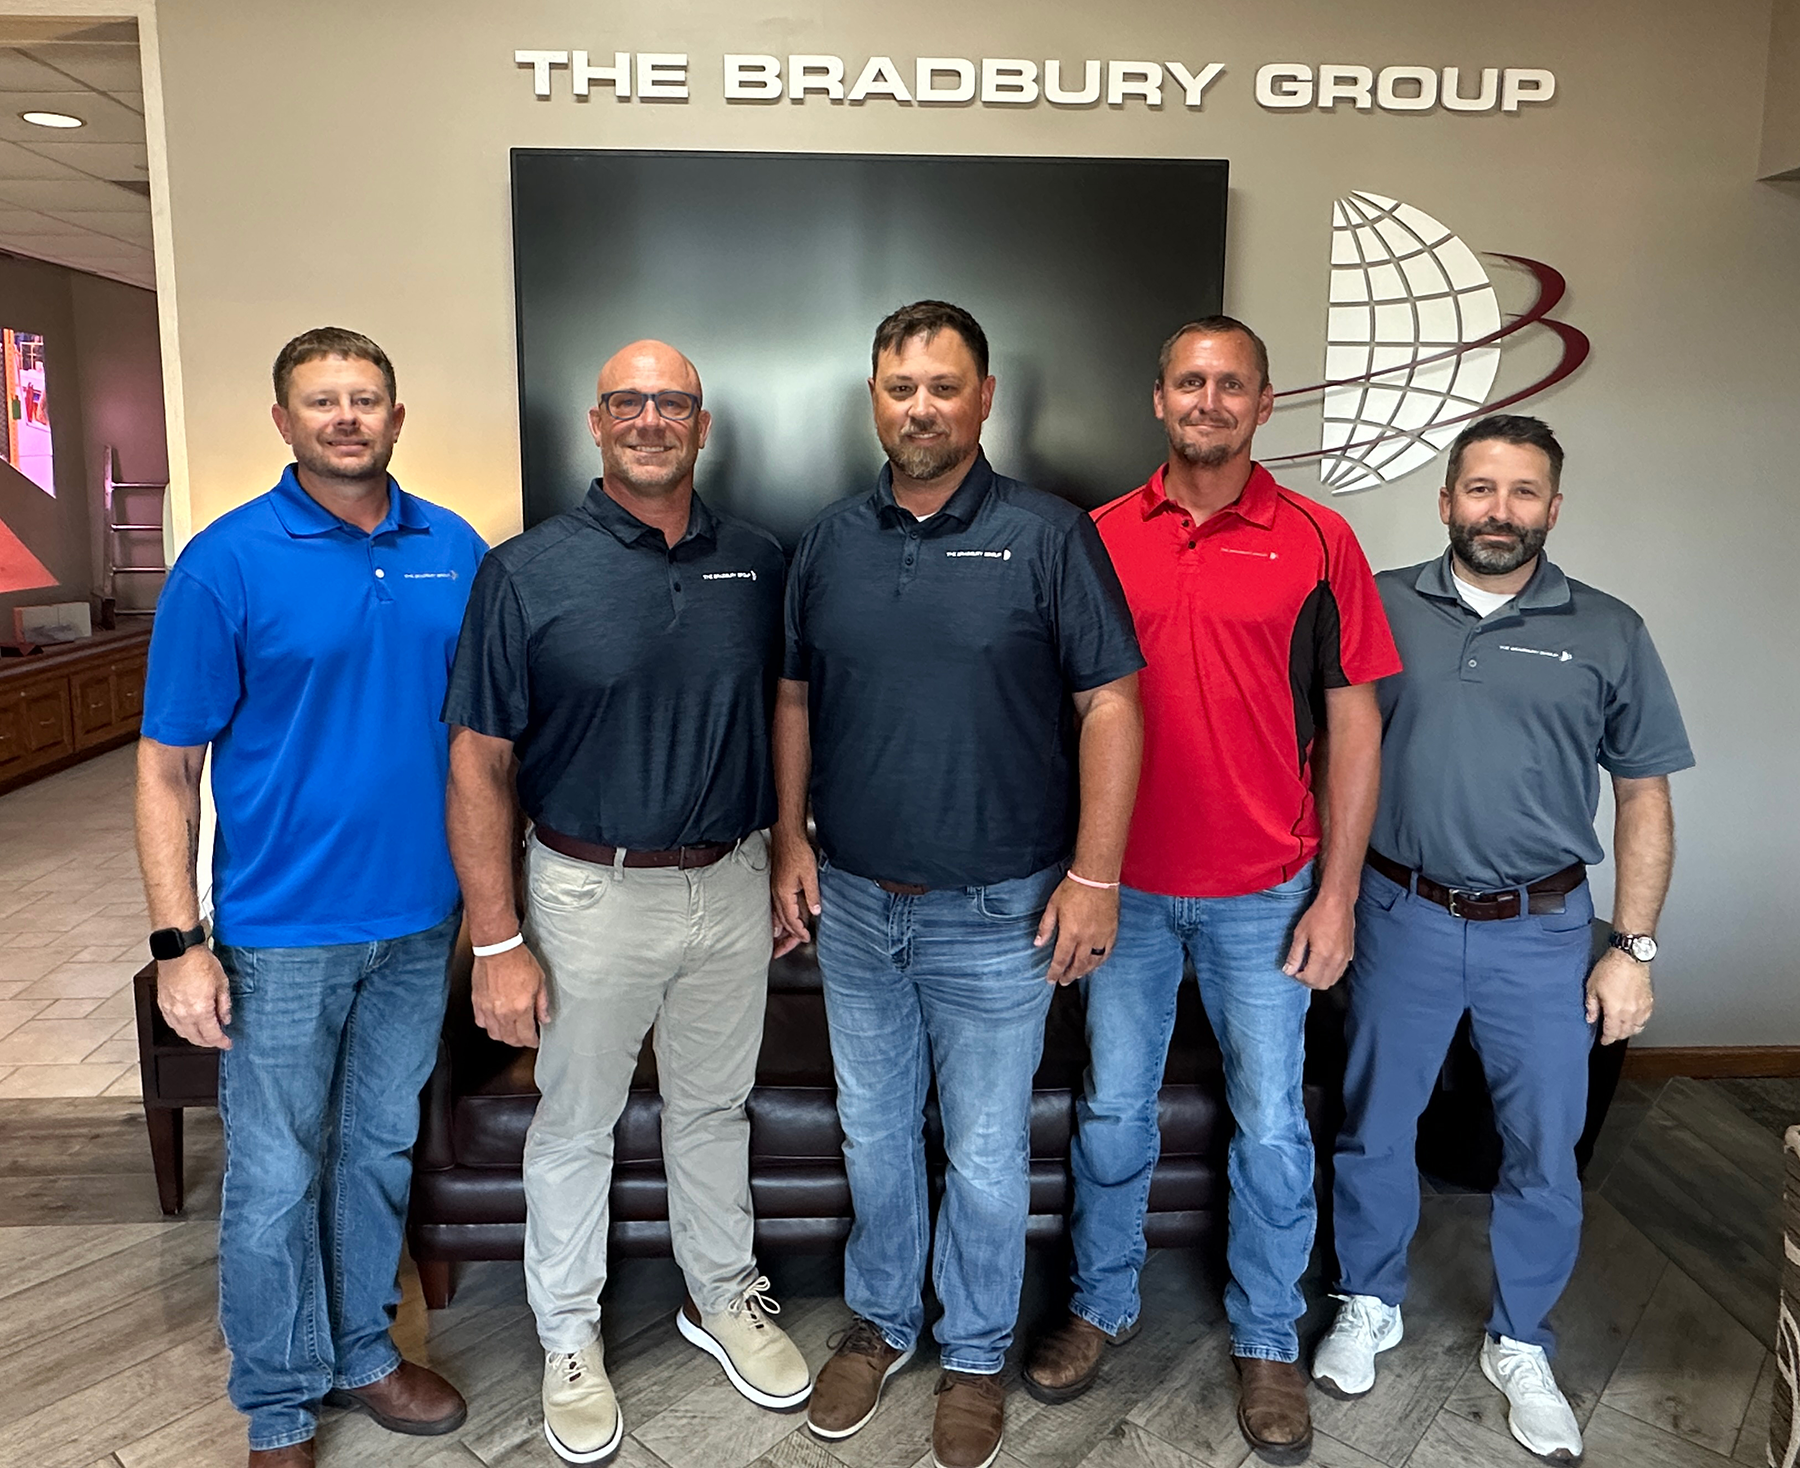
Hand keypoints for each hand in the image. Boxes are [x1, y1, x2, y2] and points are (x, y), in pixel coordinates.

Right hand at [157, 946, 231, 1048]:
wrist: (179, 951)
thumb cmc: (199, 961)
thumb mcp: (221, 982)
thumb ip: (224, 1004)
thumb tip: (225, 1018)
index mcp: (200, 1009)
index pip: (212, 1035)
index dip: (221, 1042)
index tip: (227, 1043)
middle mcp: (183, 1013)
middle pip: (196, 1038)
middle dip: (209, 1042)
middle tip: (218, 1040)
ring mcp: (171, 1010)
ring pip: (183, 1033)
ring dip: (195, 1037)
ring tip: (205, 1035)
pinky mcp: (163, 1004)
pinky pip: (172, 1024)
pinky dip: (182, 1029)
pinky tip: (189, 1026)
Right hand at [473, 942, 549, 1048]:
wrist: (497, 948)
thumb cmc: (518, 960)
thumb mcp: (539, 981)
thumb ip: (542, 1003)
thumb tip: (544, 1018)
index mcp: (521, 1008)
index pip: (526, 1036)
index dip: (532, 1041)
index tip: (535, 1040)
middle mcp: (503, 1012)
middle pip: (510, 1039)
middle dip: (519, 1041)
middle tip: (525, 1037)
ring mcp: (488, 1009)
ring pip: (495, 1034)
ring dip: (504, 1036)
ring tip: (511, 1031)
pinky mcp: (477, 1003)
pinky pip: (481, 1023)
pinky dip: (489, 1026)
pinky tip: (496, 1021)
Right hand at [772, 832, 819, 950]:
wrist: (786, 836)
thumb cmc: (797, 852)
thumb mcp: (810, 875)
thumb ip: (812, 895)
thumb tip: (815, 912)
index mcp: (785, 893)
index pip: (792, 920)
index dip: (799, 931)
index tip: (805, 939)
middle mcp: (777, 894)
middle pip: (781, 921)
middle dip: (785, 937)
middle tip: (784, 950)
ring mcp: (774, 889)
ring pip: (776, 915)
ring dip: (779, 929)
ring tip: (777, 942)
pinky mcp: (775, 884)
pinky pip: (774, 907)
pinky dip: (776, 918)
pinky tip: (776, 922)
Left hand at [1035, 879, 1118, 985]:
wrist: (1097, 877)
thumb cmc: (1073, 889)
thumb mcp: (1053, 906)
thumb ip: (1046, 927)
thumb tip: (1038, 943)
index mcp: (1071, 933)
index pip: (1061, 959)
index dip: (1055, 972)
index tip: (1050, 980)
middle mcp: (1087, 939)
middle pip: (1078, 965)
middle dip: (1069, 975)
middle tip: (1063, 981)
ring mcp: (1101, 936)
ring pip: (1093, 962)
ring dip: (1084, 971)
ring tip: (1077, 975)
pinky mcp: (1112, 931)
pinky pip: (1107, 952)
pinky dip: (1100, 962)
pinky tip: (1095, 964)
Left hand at [1282, 892, 1353, 989]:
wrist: (1338, 902)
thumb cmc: (1318, 915)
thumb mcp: (1300, 933)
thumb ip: (1294, 955)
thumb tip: (1288, 971)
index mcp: (1323, 955)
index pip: (1311, 979)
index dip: (1299, 978)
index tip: (1293, 970)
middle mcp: (1337, 960)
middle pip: (1323, 984)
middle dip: (1309, 981)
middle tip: (1300, 970)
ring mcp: (1345, 958)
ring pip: (1333, 980)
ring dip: (1320, 978)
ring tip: (1310, 966)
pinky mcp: (1350, 954)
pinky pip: (1340, 971)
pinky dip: (1330, 972)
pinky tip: (1321, 961)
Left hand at [1587, 948, 1652, 1043]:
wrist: (1629, 957)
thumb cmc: (1610, 968)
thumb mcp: (1592, 986)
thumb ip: (1592, 1005)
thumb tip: (1590, 1018)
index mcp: (1615, 1010)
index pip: (1612, 1032)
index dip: (1607, 1039)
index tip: (1603, 1041)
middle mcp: (1631, 1012)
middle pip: (1625, 1032)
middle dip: (1617, 1036)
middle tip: (1610, 1035)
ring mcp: (1642, 1007)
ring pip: (1637, 1028)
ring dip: (1629, 1031)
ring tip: (1621, 1029)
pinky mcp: (1649, 1001)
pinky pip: (1646, 1019)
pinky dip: (1639, 1023)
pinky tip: (1634, 1020)